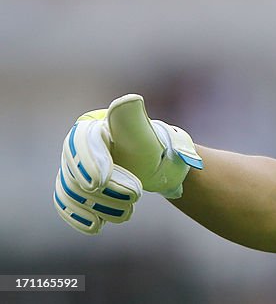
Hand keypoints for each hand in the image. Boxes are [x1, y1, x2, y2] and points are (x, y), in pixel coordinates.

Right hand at [54, 94, 202, 234]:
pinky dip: (78, 216)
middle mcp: (75, 148)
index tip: (101, 182)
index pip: (81, 145)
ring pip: (73, 192)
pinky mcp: (73, 189)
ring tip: (128, 212)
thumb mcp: (146, 132)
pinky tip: (97, 226)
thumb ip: (133, 118)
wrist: (157, 165)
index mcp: (90, 127)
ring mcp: (72, 169)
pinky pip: (66, 204)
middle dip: (105, 190)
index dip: (89, 164)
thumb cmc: (153, 146)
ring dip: (99, 206)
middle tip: (135, 195)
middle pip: (77, 172)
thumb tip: (129, 100)